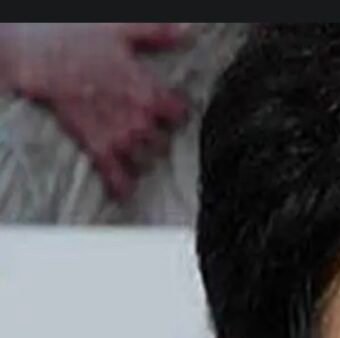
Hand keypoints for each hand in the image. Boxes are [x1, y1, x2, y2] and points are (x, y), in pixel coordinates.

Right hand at [2, 23, 191, 200]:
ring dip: (144, 160)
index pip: (179, 113)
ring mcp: (119, 136)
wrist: (39, 56)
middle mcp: (140, 119)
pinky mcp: (96, 146)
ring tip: (139, 157)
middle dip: (159, 139)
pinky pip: (114, 175)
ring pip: (146, 161)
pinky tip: (125, 193)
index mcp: (149, 91)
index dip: (175, 112)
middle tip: (150, 134)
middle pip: (163, 141)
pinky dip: (121, 186)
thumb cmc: (78, 38)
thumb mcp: (122, 29)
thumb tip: (187, 31)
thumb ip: (158, 33)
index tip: (170, 112)